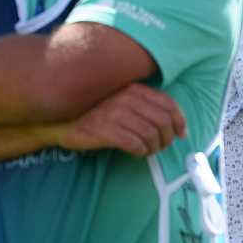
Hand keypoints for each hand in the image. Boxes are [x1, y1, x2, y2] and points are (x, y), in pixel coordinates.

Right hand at [59, 84, 186, 158]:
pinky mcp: (105, 131)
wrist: (61, 122)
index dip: (180, 122)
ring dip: (153, 148)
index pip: (169, 104)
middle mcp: (126, 99)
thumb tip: (179, 128)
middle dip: (167, 138)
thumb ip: (148, 107)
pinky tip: (136, 152)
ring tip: (147, 150)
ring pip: (150, 135)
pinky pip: (135, 144)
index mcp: (133, 89)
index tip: (180, 134)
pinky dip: (141, 152)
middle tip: (160, 146)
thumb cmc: (96, 114)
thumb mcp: (123, 102)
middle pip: (162, 122)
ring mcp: (114, 114)